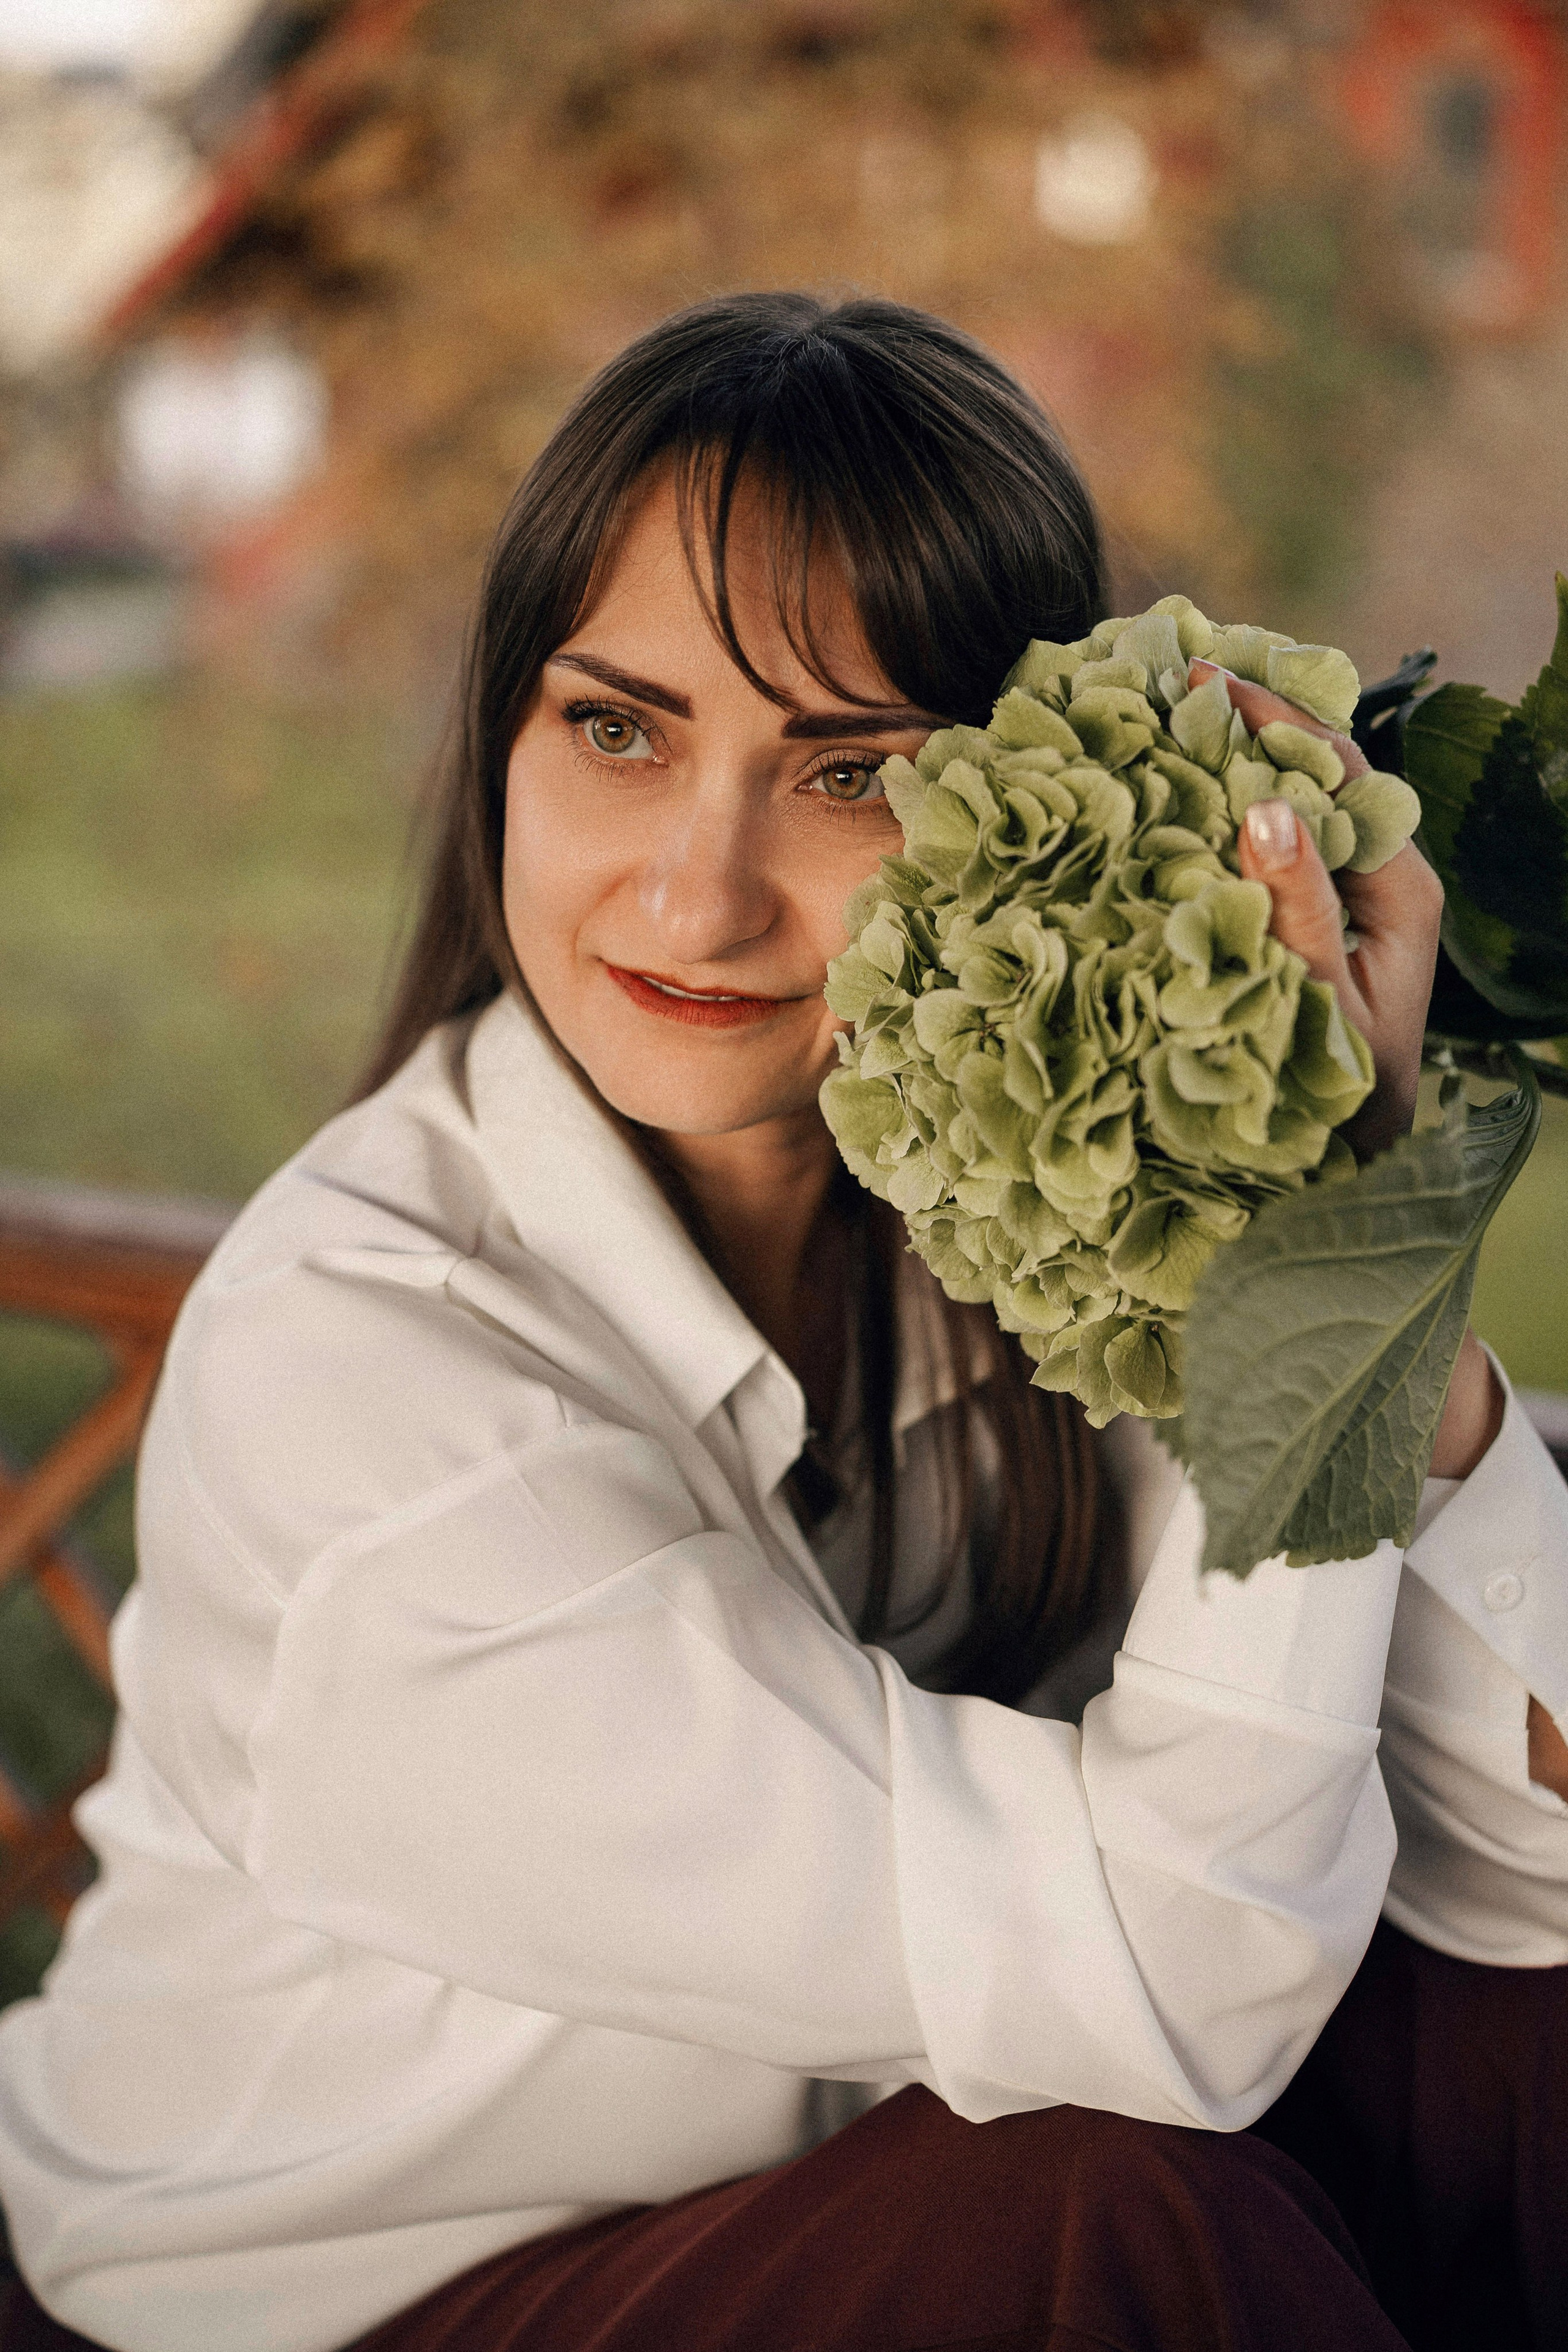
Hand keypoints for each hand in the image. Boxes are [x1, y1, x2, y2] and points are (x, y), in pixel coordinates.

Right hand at [1189, 658, 1443, 1160]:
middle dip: (1250, 722)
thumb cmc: (1336, 1100)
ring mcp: (1347, 896)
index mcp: (1401, 888)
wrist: (1345, 1165)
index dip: (1273, 717)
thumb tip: (1267, 807)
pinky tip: (1175, 790)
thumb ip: (1296, 913)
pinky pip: (1271, 844)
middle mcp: (1381, 878)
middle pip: (1319, 771)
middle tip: (1173, 678)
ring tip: (1166, 715)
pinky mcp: (1312, 918)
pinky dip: (1223, 809)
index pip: (1341, 769)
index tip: (1203, 681)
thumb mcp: (1319, 1010)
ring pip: (1293, 803)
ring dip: (1233, 761)